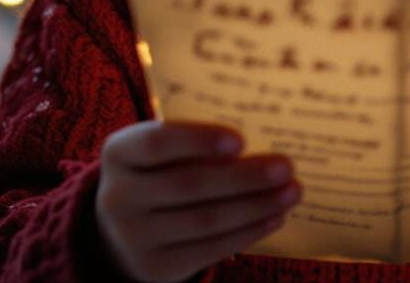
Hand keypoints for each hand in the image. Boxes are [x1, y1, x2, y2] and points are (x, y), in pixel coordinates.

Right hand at [94, 120, 301, 282]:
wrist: (124, 224)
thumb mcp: (163, 148)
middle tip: (286, 166)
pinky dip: (247, 233)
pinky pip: (208, 250)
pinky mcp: (154, 268)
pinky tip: (274, 217)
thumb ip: (196, 141)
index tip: (241, 140)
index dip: (199, 140)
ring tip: (291, 192)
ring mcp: (133, 237)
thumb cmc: (160, 168)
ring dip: (256, 206)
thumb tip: (261, 140)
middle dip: (245, 176)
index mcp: (119, 153)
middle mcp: (118, 196)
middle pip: (190, 184)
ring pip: (205, 220)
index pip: (157, 143)